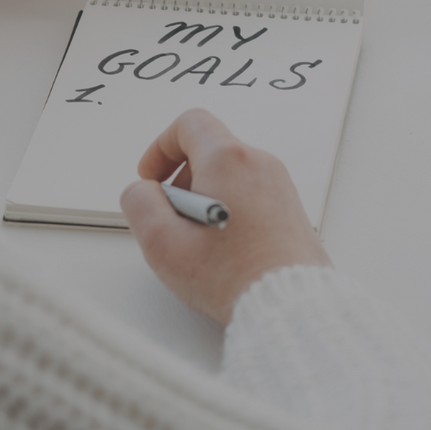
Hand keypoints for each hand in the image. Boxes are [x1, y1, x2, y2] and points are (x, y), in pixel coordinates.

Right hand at [120, 109, 331, 323]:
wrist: (290, 305)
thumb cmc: (234, 278)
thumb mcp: (163, 243)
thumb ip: (140, 204)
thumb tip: (142, 190)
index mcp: (229, 160)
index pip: (189, 124)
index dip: (160, 148)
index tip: (152, 179)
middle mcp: (260, 164)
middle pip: (209, 150)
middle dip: (182, 179)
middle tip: (173, 219)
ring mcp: (280, 186)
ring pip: (230, 174)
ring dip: (205, 198)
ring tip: (199, 241)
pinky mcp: (290, 209)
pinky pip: (251, 194)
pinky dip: (229, 210)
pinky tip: (223, 249)